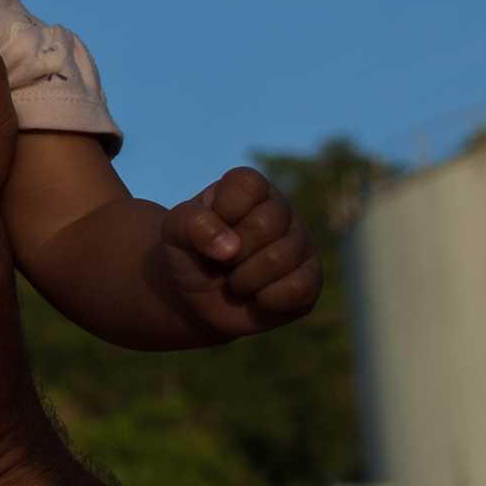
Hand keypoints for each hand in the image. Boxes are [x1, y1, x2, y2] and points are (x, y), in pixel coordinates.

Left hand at [160, 167, 322, 338]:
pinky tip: (257, 297)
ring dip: (243, 279)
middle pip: (265, 225)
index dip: (220, 212)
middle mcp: (282, 211)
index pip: (246, 185)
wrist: (196, 297)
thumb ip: (191, 223)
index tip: (207, 227)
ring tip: (236, 281)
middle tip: (222, 261)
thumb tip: (230, 247)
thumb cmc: (190, 253)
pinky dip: (265, 300)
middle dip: (230, 253)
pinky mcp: (311, 280)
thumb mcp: (174, 231)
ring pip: (279, 259)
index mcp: (250, 189)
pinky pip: (298, 288)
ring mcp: (301, 245)